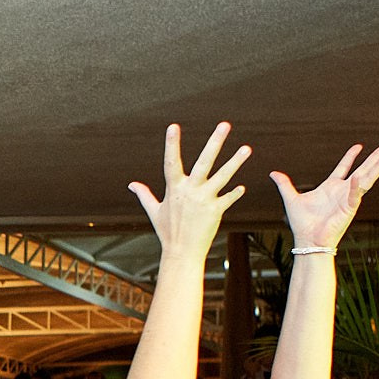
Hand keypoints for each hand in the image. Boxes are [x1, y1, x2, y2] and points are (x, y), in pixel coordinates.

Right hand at [127, 122, 251, 258]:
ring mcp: (204, 200)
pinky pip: (228, 198)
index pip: (172, 161)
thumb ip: (145, 195)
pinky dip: (235, 194)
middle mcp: (190, 191)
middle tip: (225, 125)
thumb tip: (132, 185)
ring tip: (247, 148)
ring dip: (235, 162)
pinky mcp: (216, 211)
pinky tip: (243, 188)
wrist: (181, 253)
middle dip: (215, 142)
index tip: (173, 126)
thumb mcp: (154, 211)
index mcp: (174, 188)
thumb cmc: (167, 232)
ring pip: (222, 176)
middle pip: (204, 162)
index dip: (172, 144)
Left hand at [271, 142, 378, 253]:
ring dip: (378, 165)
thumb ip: (285, 185)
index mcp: (331, 187)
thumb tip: (273, 173)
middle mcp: (343, 191)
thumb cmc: (302, 224)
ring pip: (367, 178)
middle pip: (363, 169)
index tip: (359, 146)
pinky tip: (364, 174)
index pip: (344, 168)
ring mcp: (348, 198)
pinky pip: (356, 194)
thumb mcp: (292, 199)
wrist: (307, 241)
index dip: (351, 157)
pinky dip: (359, 184)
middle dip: (376, 157)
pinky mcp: (349, 208)